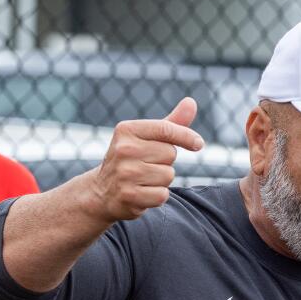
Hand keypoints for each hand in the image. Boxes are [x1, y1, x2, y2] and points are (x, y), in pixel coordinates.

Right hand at [90, 97, 202, 221]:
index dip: (187, 136)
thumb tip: (191, 102)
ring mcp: (125, 173)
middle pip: (170, 154)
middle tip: (147, 165)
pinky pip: (162, 195)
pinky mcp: (129, 196)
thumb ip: (170, 123)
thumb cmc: (131, 160)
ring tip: (143, 180)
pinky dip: (157, 197)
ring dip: (162, 181)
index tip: (198, 144)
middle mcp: (124, 149)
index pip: (166, 129)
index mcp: (127, 130)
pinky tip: (142, 193)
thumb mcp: (146, 138)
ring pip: (168, 176)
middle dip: (165, 162)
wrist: (102, 191)